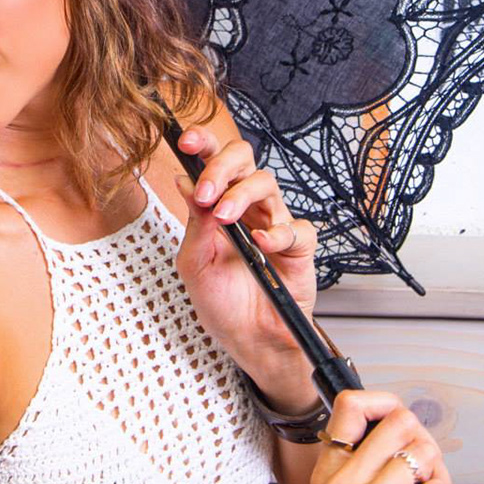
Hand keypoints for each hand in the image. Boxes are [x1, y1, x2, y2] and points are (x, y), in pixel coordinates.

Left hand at [171, 125, 317, 368]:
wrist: (249, 341)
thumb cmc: (221, 303)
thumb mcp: (195, 264)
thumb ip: (194, 223)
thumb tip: (184, 181)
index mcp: (219, 206)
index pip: (214, 161)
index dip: (203, 143)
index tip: (186, 142)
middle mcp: (248, 208)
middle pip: (244, 159)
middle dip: (222, 166)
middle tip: (207, 192)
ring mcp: (275, 224)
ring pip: (267, 183)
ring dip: (242, 196)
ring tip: (225, 219)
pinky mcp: (299, 247)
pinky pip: (296, 228)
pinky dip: (278, 234)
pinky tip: (262, 245)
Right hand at [313, 388, 466, 483]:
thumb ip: (366, 467)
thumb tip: (407, 429)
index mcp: (327, 473)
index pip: (351, 405)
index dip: (388, 404)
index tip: (404, 429)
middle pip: (400, 424)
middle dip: (427, 445)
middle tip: (429, 475)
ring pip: (422, 457)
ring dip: (443, 478)